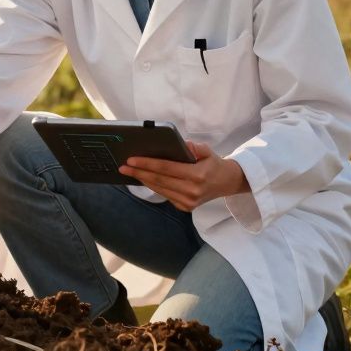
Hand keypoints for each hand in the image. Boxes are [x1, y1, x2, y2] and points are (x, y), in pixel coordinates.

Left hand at [118, 141, 250, 211]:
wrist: (227, 182)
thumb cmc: (213, 163)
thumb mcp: (207, 150)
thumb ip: (193, 147)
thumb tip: (177, 144)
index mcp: (197, 175)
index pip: (166, 168)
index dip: (147, 164)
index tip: (131, 160)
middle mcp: (192, 191)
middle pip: (159, 180)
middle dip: (138, 172)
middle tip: (123, 166)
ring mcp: (188, 202)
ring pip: (159, 189)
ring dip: (142, 180)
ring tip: (129, 172)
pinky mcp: (185, 207)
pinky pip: (165, 195)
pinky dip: (153, 186)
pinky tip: (143, 178)